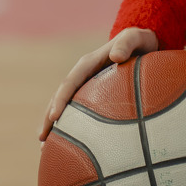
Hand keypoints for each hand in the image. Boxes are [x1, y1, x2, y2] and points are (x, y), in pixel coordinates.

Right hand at [38, 28, 158, 141]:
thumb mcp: (136, 38)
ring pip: (65, 107)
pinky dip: (71, 127)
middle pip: (60, 98)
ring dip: (54, 125)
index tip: (54, 116)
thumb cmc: (140, 42)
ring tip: (47, 148)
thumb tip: (115, 56)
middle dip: (49, 118)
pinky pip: (78, 112)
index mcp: (88, 64)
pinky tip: (70, 145)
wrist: (143, 45)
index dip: (60, 99)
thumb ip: (127, 43)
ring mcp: (85, 87)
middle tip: (42, 139)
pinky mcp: (92, 96)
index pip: (70, 82)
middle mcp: (82, 76)